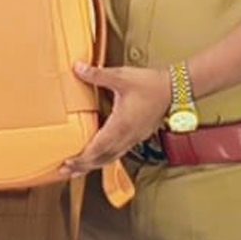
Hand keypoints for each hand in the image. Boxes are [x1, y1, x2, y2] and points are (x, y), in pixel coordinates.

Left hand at [59, 62, 171, 176]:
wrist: (175, 88)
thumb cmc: (150, 84)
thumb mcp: (121, 76)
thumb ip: (97, 74)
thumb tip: (77, 68)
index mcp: (121, 125)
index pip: (97, 148)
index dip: (82, 158)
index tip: (68, 163)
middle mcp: (127, 136)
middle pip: (102, 158)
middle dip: (83, 167)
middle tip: (65, 171)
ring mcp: (133, 138)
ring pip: (111, 158)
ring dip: (94, 165)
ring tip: (78, 169)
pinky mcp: (138, 136)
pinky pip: (119, 152)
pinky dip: (105, 158)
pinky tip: (99, 157)